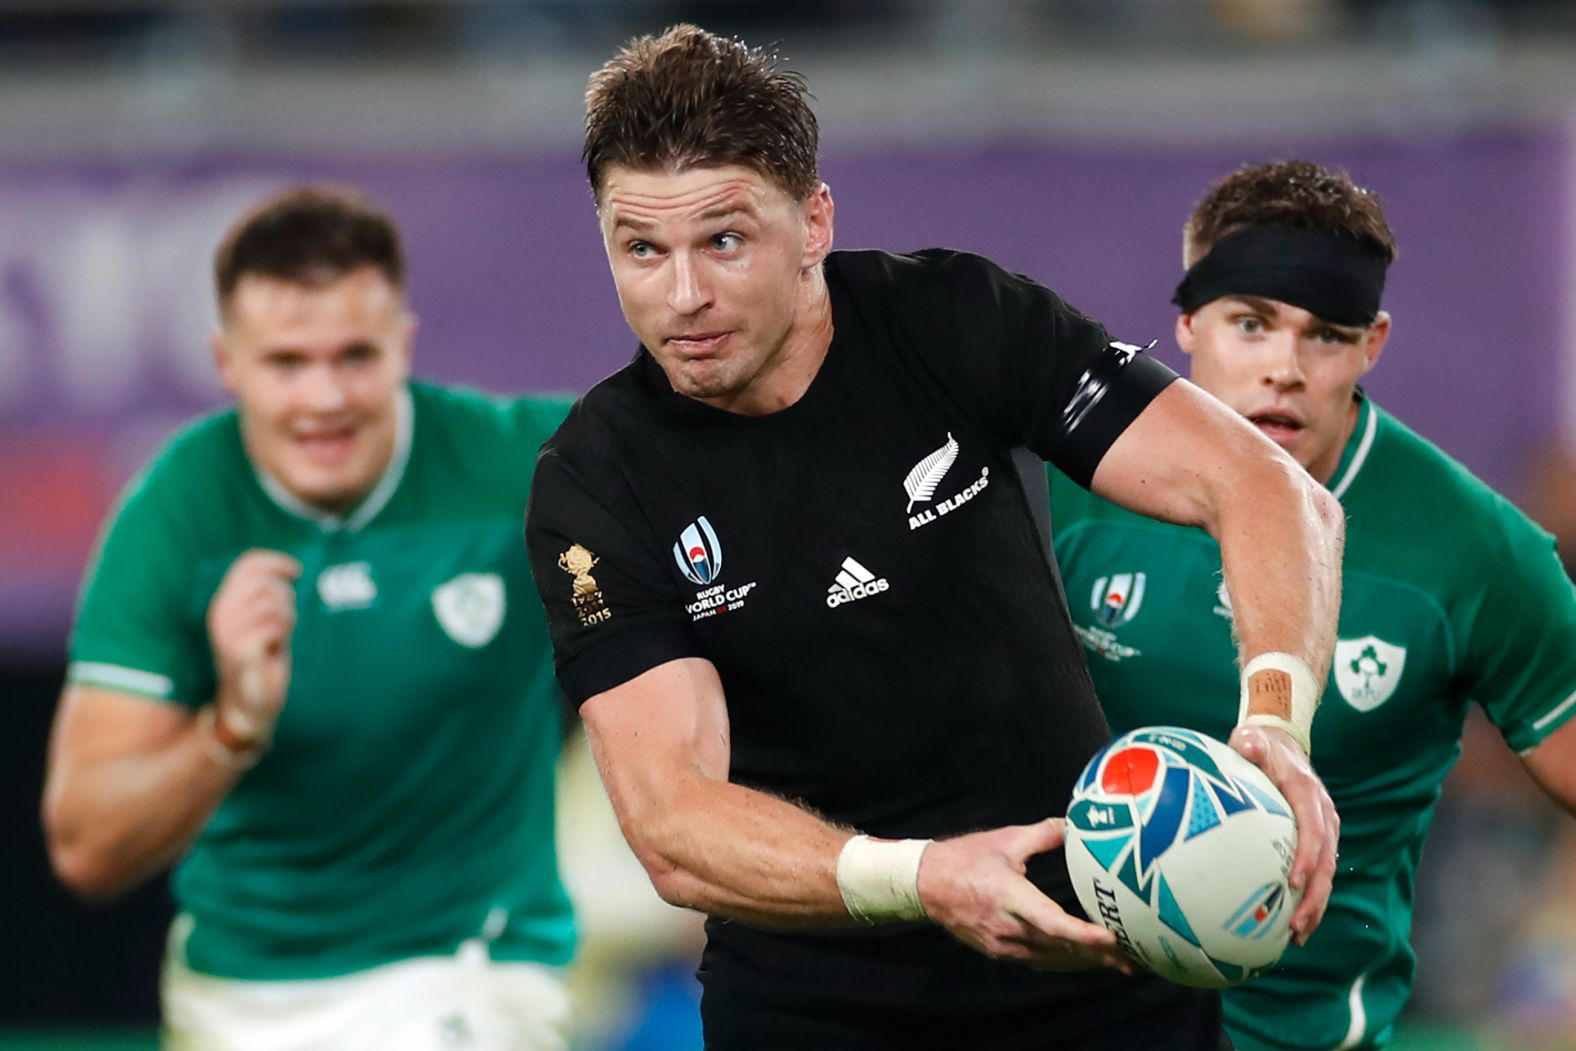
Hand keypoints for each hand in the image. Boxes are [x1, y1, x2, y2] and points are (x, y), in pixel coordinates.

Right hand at [207, 550, 301, 747]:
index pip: (247, 564)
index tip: (297, 570)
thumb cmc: (261, 657)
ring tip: (276, 639)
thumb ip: (268, 595)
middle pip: (266, 584)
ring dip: (285, 621)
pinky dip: (281, 637)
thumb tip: (288, 568)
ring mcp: (228, 632)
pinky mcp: (239, 650)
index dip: (276, 562)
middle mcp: (221, 613)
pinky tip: (273, 650)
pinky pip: (272, 627)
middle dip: (285, 599)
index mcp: (224, 601)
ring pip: (273, 606)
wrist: (249, 700)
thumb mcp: (263, 619)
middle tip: (282, 623)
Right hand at [916, 817, 1132, 972]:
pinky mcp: (999, 951)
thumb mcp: (1004, 840)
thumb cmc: (963, 859)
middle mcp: (1008, 927)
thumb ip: (1043, 834)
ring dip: (1084, 964)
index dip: (1083, 934)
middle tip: (1131, 960)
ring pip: (1051, 960)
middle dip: (1097, 956)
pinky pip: (1038, 961)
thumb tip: (1075, 825)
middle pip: (1060, 948)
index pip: (1052, 922)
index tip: (1111, 938)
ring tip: (1116, 965)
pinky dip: (1062, 963)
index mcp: (1010, 897)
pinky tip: (1081, 963)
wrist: (925, 884)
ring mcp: (1002, 944)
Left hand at [1229, 724, 1338, 944]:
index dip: (1307, 856)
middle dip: (1314, 896)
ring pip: (1326, 874)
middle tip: (1295, 926)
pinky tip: (1290, 924)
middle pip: (1326, 862)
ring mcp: (1324, 829)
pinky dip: (1308, 898)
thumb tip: (1247, 743)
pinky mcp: (1318, 840)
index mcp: (1307, 793)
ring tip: (1297, 935)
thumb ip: (1251, 743)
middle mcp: (1323, 814)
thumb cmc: (1259, 744)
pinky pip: (1317, 873)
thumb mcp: (1252, 738)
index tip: (1293, 882)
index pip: (1313, 829)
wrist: (1281, 742)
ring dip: (1315, 906)